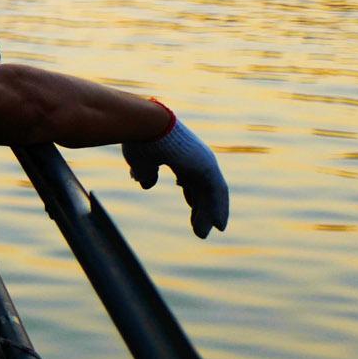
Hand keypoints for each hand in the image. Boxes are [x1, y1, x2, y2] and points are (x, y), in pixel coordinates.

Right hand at [125, 110, 228, 237]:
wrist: (143, 125)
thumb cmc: (139, 139)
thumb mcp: (140, 162)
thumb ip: (145, 173)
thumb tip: (145, 185)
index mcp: (180, 154)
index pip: (190, 178)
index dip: (190, 193)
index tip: (191, 206)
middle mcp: (195, 158)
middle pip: (201, 188)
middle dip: (199, 208)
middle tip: (199, 228)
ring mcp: (203, 162)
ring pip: (210, 193)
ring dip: (208, 214)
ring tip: (203, 233)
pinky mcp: (207, 167)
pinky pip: (217, 193)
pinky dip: (218, 209)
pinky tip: (217, 225)